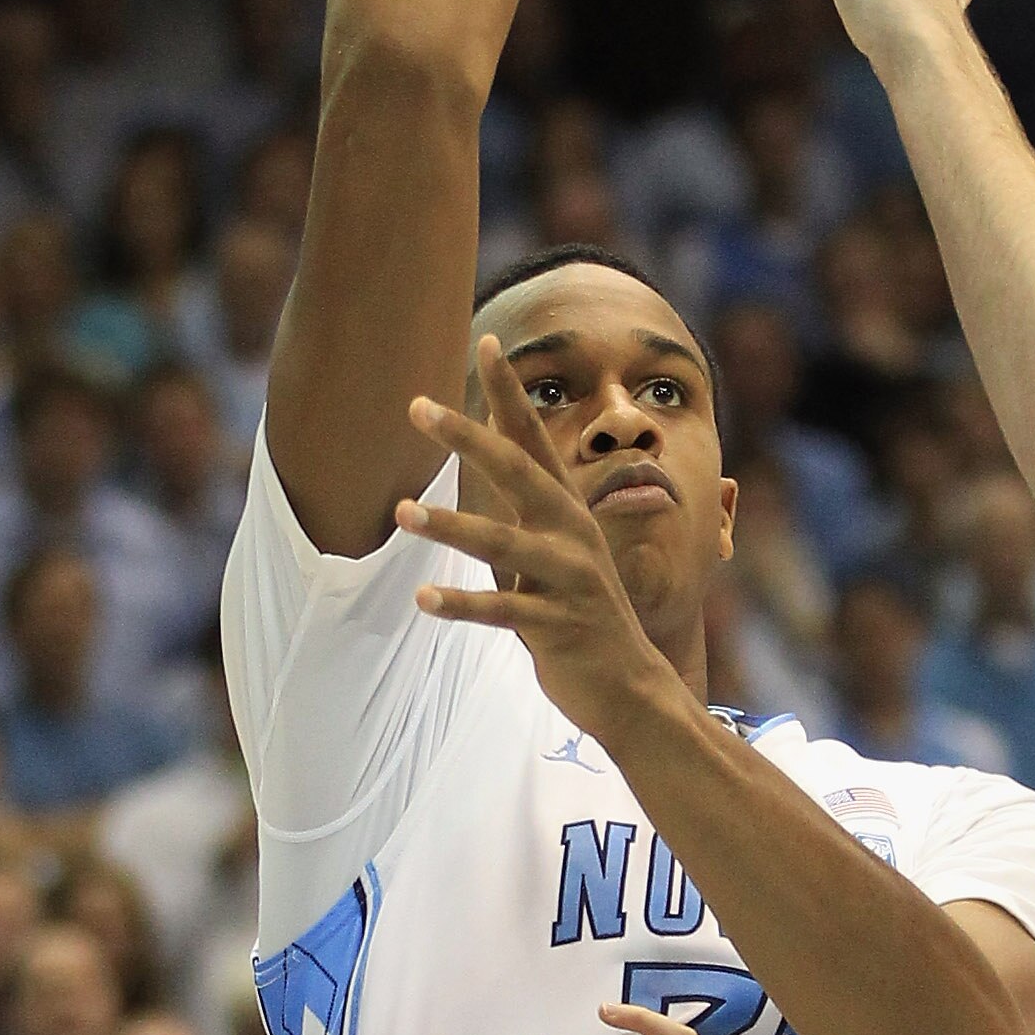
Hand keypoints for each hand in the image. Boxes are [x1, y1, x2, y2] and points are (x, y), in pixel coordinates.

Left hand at [400, 336, 669, 738]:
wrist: (630, 690)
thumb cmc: (582, 619)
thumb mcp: (557, 559)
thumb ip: (523, 522)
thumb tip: (487, 482)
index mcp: (568, 514)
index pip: (535, 440)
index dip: (510, 394)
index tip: (487, 344)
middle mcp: (572, 536)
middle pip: (517, 474)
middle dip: (468, 437)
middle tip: (419, 406)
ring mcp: (569, 582)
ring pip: (504, 546)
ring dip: (451, 528)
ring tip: (404, 512)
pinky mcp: (559, 629)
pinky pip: (504, 613)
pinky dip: (463, 606)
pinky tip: (422, 600)